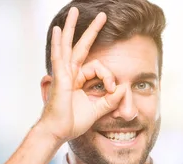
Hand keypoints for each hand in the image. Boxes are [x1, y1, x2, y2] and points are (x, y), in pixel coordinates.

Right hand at [38, 7, 125, 141]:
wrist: (58, 132)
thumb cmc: (73, 122)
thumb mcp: (98, 110)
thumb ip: (111, 100)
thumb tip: (124, 89)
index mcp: (79, 80)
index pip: (99, 68)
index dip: (109, 76)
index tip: (113, 89)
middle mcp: (70, 74)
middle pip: (82, 46)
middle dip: (92, 30)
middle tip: (102, 15)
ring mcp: (63, 74)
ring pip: (69, 46)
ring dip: (72, 28)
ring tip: (75, 11)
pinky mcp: (60, 79)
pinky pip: (59, 58)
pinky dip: (59, 43)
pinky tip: (59, 30)